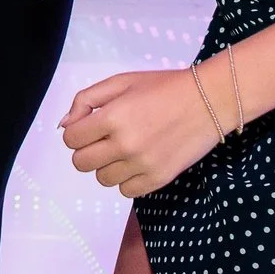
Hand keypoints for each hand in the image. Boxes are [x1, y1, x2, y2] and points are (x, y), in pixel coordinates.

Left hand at [59, 67, 225, 196]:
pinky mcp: (159, 179)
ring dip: (107, 165)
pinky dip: (127, 179)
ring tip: (125, 149)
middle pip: (81, 163)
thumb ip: (85, 100)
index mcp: (112, 117)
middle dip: (87, 150)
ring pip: (102, 179)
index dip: (77, 132)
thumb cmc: (163, 88)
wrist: (210, 101)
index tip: (90, 127)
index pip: (70, 139)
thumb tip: (65, 125)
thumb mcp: (121, 82)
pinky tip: (137, 162)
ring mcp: (143, 165)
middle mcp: (125, 144)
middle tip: (104, 139)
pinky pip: (126, 191)